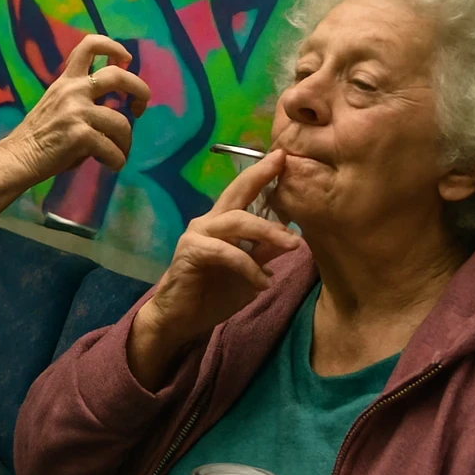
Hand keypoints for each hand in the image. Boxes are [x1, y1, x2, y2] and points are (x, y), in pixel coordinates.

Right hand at [0, 34, 151, 181]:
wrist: (18, 158)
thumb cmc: (38, 137)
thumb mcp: (57, 105)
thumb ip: (82, 100)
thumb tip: (116, 109)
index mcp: (66, 81)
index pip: (89, 46)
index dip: (114, 47)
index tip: (126, 60)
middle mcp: (72, 91)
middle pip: (118, 76)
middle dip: (140, 90)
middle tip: (139, 108)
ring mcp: (77, 112)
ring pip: (122, 123)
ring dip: (126, 142)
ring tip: (119, 152)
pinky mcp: (81, 136)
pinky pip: (114, 150)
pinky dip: (117, 161)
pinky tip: (112, 165)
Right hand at [129, 150, 299, 388]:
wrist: (180, 319)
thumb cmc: (213, 294)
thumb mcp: (250, 273)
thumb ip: (265, 253)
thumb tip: (292, 238)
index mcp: (222, 224)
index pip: (243, 192)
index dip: (261, 173)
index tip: (282, 155)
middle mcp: (208, 223)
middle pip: (236, 194)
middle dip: (261, 180)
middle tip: (286, 170)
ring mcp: (197, 235)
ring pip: (236, 221)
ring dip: (268, 231)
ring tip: (293, 245)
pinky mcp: (190, 252)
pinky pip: (226, 252)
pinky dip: (249, 266)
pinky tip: (262, 282)